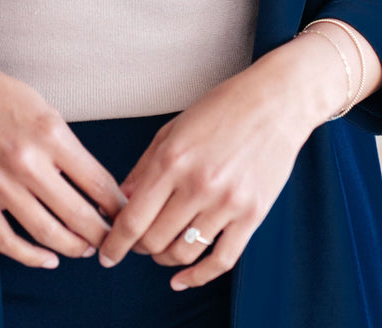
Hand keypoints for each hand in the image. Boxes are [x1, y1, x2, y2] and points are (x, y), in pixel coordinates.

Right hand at [0, 44, 126, 269]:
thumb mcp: (41, 106)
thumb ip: (65, 143)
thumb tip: (92, 181)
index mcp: (50, 133)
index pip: (98, 182)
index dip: (117, 205)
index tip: (125, 213)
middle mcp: (27, 161)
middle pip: (79, 215)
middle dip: (103, 234)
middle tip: (113, 240)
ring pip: (47, 234)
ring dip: (73, 247)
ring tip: (85, 249)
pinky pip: (7, 241)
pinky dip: (31, 257)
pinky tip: (48, 258)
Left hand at [98, 43, 330, 289]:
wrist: (275, 103)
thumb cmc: (221, 109)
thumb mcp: (173, 129)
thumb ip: (145, 167)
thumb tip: (122, 200)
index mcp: (172, 159)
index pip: (133, 218)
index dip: (114, 243)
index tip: (106, 254)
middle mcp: (197, 184)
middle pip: (154, 240)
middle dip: (138, 248)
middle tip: (136, 244)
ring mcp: (227, 202)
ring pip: (183, 252)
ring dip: (164, 260)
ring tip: (160, 252)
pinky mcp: (252, 215)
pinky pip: (222, 260)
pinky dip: (198, 276)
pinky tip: (182, 279)